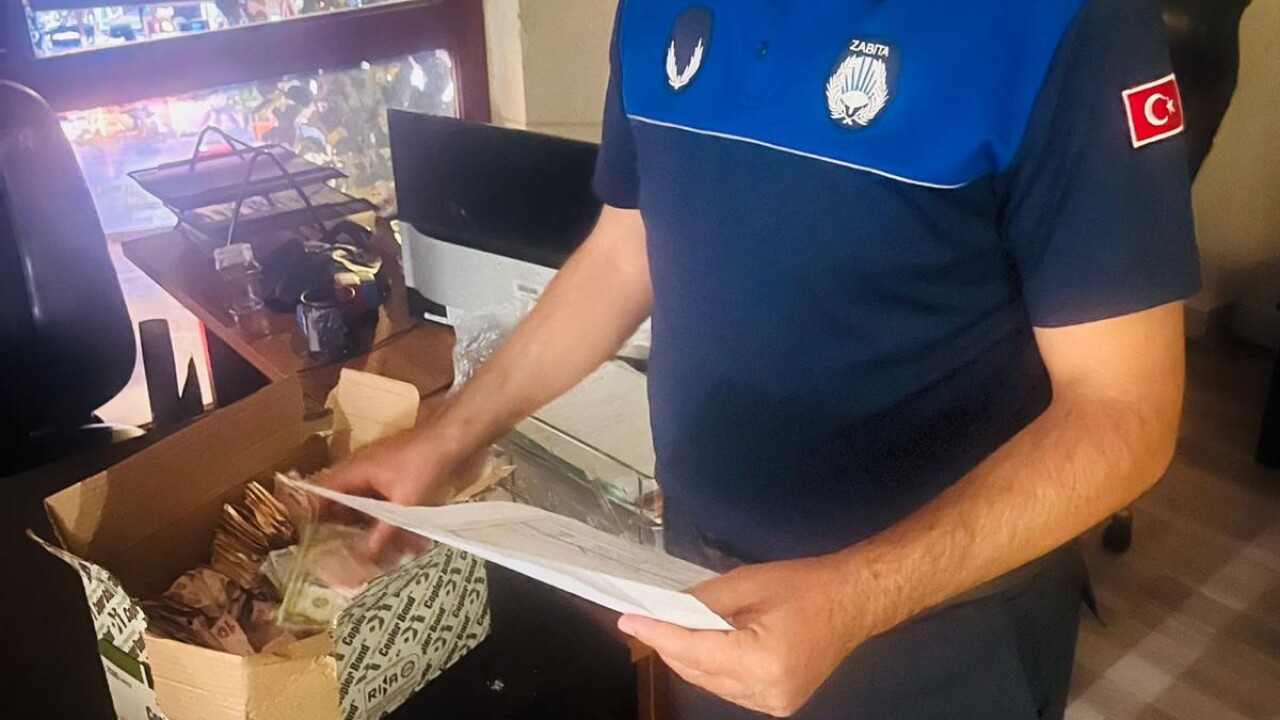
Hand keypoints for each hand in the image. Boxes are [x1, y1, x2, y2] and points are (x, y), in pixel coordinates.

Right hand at [320, 431, 471, 552]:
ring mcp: (372, 466)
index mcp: (354, 470)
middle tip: (340, 544)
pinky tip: (386, 526)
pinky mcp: (387, 469)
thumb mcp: (405, 502)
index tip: (314, 535)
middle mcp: (358, 466)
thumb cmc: (423, 465)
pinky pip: (373, 492)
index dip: (315, 513)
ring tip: (364, 539)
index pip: (322, 492)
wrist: (447, 439)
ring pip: (358, 496)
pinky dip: (377, 508)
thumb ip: (385, 529)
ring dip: (362, 516)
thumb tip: (368, 554)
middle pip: (339, 496)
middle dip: (341, 520)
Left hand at [617, 555, 868, 717]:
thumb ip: (702, 599)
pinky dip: (711, 666)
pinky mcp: (777, 703)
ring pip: (709, 683)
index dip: (658, 634)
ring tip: (670, 627)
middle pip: (697, 672)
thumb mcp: (748, 582)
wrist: (854, 601)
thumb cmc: (806, 585)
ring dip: (688, 657)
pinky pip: (728, 687)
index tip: (628, 619)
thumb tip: (665, 606)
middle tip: (644, 618)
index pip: (694, 650)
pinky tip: (703, 643)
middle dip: (669, 644)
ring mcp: (773, 703)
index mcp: (763, 661)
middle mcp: (767, 692)